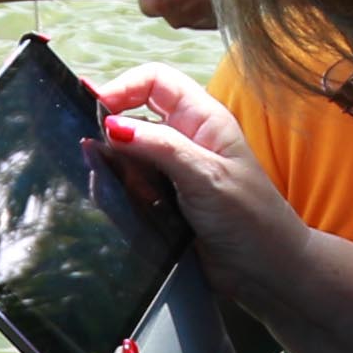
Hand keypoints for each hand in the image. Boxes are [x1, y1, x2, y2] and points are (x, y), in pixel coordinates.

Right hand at [79, 62, 286, 235]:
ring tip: (98, 173)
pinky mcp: (161, 199)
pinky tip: (107, 195)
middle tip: (90, 144)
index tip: (96, 108)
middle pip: (134, 112)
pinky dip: (113, 186)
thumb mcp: (206, 176)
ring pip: (126, 150)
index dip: (124, 86)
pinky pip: (127, 183)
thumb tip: (112, 127)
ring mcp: (170, 169)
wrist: (263, 271)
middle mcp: (184, 138)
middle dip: (109, 124)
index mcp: (203, 119)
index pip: (155, 80)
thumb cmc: (251, 219)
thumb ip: (161, 148)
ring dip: (109, 160)